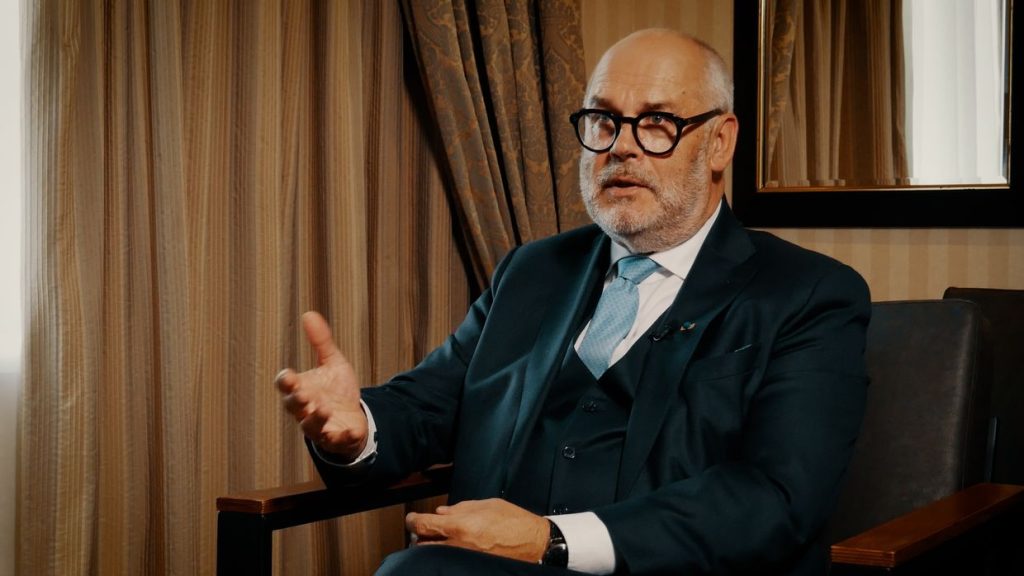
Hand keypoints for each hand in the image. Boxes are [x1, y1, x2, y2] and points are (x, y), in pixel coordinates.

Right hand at [276, 311, 367, 459]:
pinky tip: (352, 432)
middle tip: (304, 394)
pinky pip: (336, 440)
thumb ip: (321, 342)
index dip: (285, 381)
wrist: (353, 416)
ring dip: (316, 418)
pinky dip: (343, 437)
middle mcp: (305, 409)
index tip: (288, 376)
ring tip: (324, 409)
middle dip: (297, 400)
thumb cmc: (336, 390)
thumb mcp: (332, 362)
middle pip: (293, 406)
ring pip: (310, 426)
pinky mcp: (335, 438)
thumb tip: (309, 314)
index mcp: (301, 388)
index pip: (285, 385)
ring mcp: (319, 426)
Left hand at [405, 499, 549, 563]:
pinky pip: (450, 561)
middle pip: (423, 543)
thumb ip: (461, 507)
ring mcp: (463, 559)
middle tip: (422, 529)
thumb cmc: (514, 522)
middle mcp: (458, 545)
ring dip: (431, 547)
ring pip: (434, 556)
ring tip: (436, 540)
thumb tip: (442, 512)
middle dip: (419, 536)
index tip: (412, 518)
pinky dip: (445, 555)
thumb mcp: (487, 505)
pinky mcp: (469, 567)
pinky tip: (451, 549)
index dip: (413, 520)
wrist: (534, 544)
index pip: (423, 525)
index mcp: (460, 525)